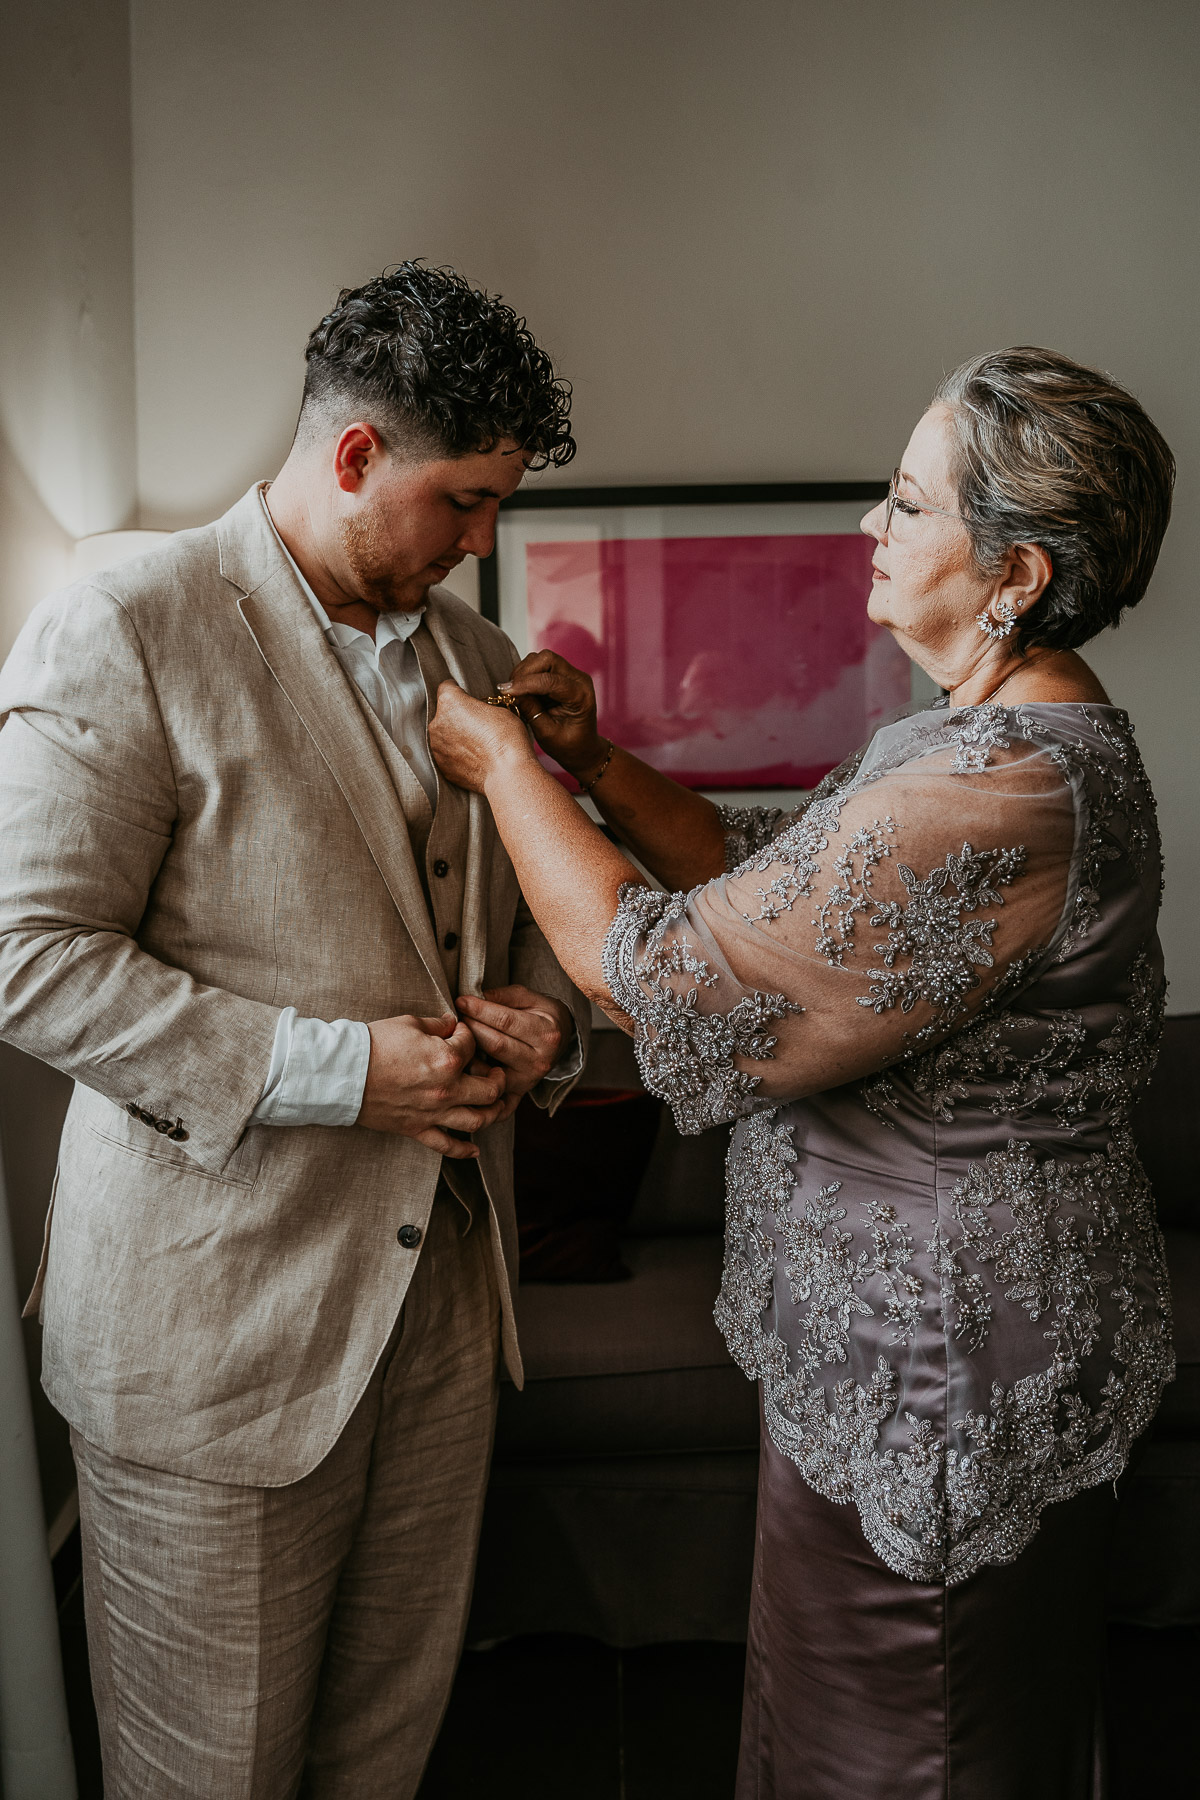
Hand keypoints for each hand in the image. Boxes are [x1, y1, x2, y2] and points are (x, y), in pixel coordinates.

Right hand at [356, 1012, 507, 1156]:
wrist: (343, 1073)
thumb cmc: (374, 1044)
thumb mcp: (409, 1023)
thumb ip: (437, 1025)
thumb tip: (452, 1024)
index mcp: (447, 1060)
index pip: (472, 1045)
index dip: (468, 1034)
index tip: (459, 1032)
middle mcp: (447, 1090)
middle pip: (490, 1089)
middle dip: (498, 1077)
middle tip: (495, 1071)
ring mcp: (433, 1113)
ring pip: (478, 1120)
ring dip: (494, 1113)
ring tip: (498, 1105)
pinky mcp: (417, 1129)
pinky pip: (446, 1145)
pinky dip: (464, 1150)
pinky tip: (475, 1149)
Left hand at [429, 681, 532, 794]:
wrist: (507, 772)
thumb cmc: (507, 738)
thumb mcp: (498, 708)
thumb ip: (479, 706)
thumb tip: (477, 711)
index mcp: (449, 702)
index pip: (446, 687)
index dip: (458, 691)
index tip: (466, 696)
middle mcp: (437, 722)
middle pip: (443, 712)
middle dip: (457, 715)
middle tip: (477, 723)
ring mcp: (437, 746)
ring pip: (443, 734)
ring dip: (454, 735)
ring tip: (476, 743)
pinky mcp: (442, 765)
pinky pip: (446, 754)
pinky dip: (456, 754)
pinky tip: (473, 756)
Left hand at [455, 985, 572, 1102]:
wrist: (561, 1042)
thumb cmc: (541, 1015)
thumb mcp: (529, 997)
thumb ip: (503, 996)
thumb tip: (473, 998)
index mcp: (547, 1034)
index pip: (506, 1020)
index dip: (479, 1009)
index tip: (460, 1000)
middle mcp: (540, 1061)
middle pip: (495, 1044)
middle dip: (471, 1028)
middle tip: (457, 1016)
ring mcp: (528, 1080)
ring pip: (488, 1067)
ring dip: (468, 1051)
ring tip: (458, 1036)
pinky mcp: (517, 1093)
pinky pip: (487, 1086)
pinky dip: (473, 1073)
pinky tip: (464, 1059)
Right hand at [498, 650, 608, 780]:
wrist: (583, 748)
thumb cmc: (568, 746)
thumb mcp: (547, 734)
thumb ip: (531, 711)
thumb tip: (511, 692)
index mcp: (581, 697)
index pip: (550, 681)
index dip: (525, 683)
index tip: (504, 691)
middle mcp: (579, 680)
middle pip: (547, 659)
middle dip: (524, 672)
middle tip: (508, 690)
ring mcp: (572, 674)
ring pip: (542, 659)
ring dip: (523, 672)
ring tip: (514, 692)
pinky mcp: (562, 674)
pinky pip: (540, 665)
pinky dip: (526, 674)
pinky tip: (520, 690)